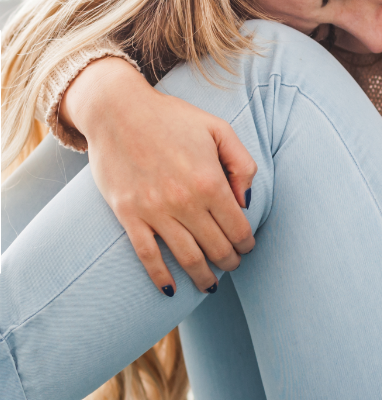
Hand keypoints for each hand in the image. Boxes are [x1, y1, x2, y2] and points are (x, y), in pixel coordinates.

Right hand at [60, 57, 256, 295]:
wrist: (117, 110)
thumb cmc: (171, 118)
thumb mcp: (218, 129)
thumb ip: (242, 165)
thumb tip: (246, 202)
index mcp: (210, 182)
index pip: (238, 229)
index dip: (246, 244)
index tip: (247, 248)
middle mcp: (185, 202)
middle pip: (216, 248)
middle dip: (229, 262)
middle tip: (232, 264)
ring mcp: (155, 211)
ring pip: (187, 258)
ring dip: (203, 278)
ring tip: (210, 285)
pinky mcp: (129, 215)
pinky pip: (147, 256)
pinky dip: (161, 277)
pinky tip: (171, 289)